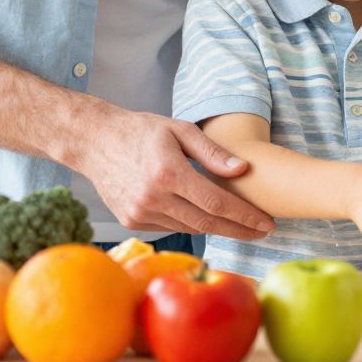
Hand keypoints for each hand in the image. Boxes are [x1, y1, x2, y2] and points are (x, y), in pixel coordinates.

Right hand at [73, 108, 274, 240]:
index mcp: (169, 173)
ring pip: (189, 228)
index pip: (216, 203)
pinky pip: (170, 227)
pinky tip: (205, 217)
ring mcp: (140, 213)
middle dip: (239, 229)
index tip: (266, 222)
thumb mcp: (180, 130)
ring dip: (218, 228)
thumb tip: (243, 169)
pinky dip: (191, 223)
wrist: (95, 142)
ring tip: (242, 226)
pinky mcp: (131, 222)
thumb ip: (212, 152)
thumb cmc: (142, 131)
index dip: (244, 216)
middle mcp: (153, 198)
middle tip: (263, 231)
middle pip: (207, 223)